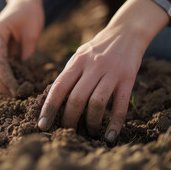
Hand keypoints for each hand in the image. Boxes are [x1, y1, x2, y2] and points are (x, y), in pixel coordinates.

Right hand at [0, 0, 43, 95]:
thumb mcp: (32, 33)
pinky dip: (1, 73)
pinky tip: (12, 83)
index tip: (16, 90)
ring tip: (12, 92)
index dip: (6, 78)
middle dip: (0, 83)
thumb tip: (25, 76)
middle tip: (14, 95)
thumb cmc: (30, 12)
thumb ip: (27, 53)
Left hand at [38, 0, 169, 141]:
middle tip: (66, 131)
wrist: (127, 33)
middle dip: (69, 119)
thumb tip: (51, 100)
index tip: (42, 125)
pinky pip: (120, 106)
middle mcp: (93, 66)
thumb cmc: (98, 49)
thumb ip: (69, 75)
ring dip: (90, 122)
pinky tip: (109, 136)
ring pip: (97, 103)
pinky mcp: (128, 79)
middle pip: (77, 98)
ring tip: (88, 132)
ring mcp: (111, 72)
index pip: (59, 87)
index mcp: (77, 61)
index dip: (49, 108)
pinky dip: (114, 124)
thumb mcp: (80, 55)